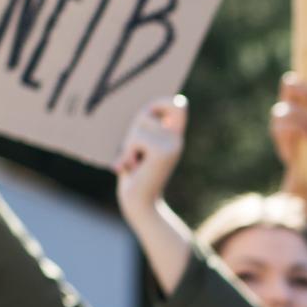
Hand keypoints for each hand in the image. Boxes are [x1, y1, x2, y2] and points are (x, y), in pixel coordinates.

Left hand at [114, 97, 188, 220]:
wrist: (140, 204)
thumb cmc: (136, 176)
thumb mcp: (139, 148)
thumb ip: (143, 130)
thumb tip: (141, 114)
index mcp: (173, 137)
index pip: (178, 106)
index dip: (161, 102)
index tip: (149, 114)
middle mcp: (176, 139)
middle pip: (145, 112)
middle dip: (132, 130)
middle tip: (134, 153)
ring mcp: (172, 144)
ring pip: (139, 125)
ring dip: (128, 144)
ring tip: (135, 161)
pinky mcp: (163, 152)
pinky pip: (137, 138)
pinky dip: (129, 153)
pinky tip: (135, 167)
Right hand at [270, 75, 306, 168]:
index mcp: (304, 95)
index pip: (299, 76)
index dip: (306, 76)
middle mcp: (290, 102)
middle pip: (288, 84)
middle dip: (303, 89)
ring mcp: (281, 118)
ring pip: (285, 109)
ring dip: (305, 119)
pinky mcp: (278, 135)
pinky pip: (281, 128)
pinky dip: (297, 131)